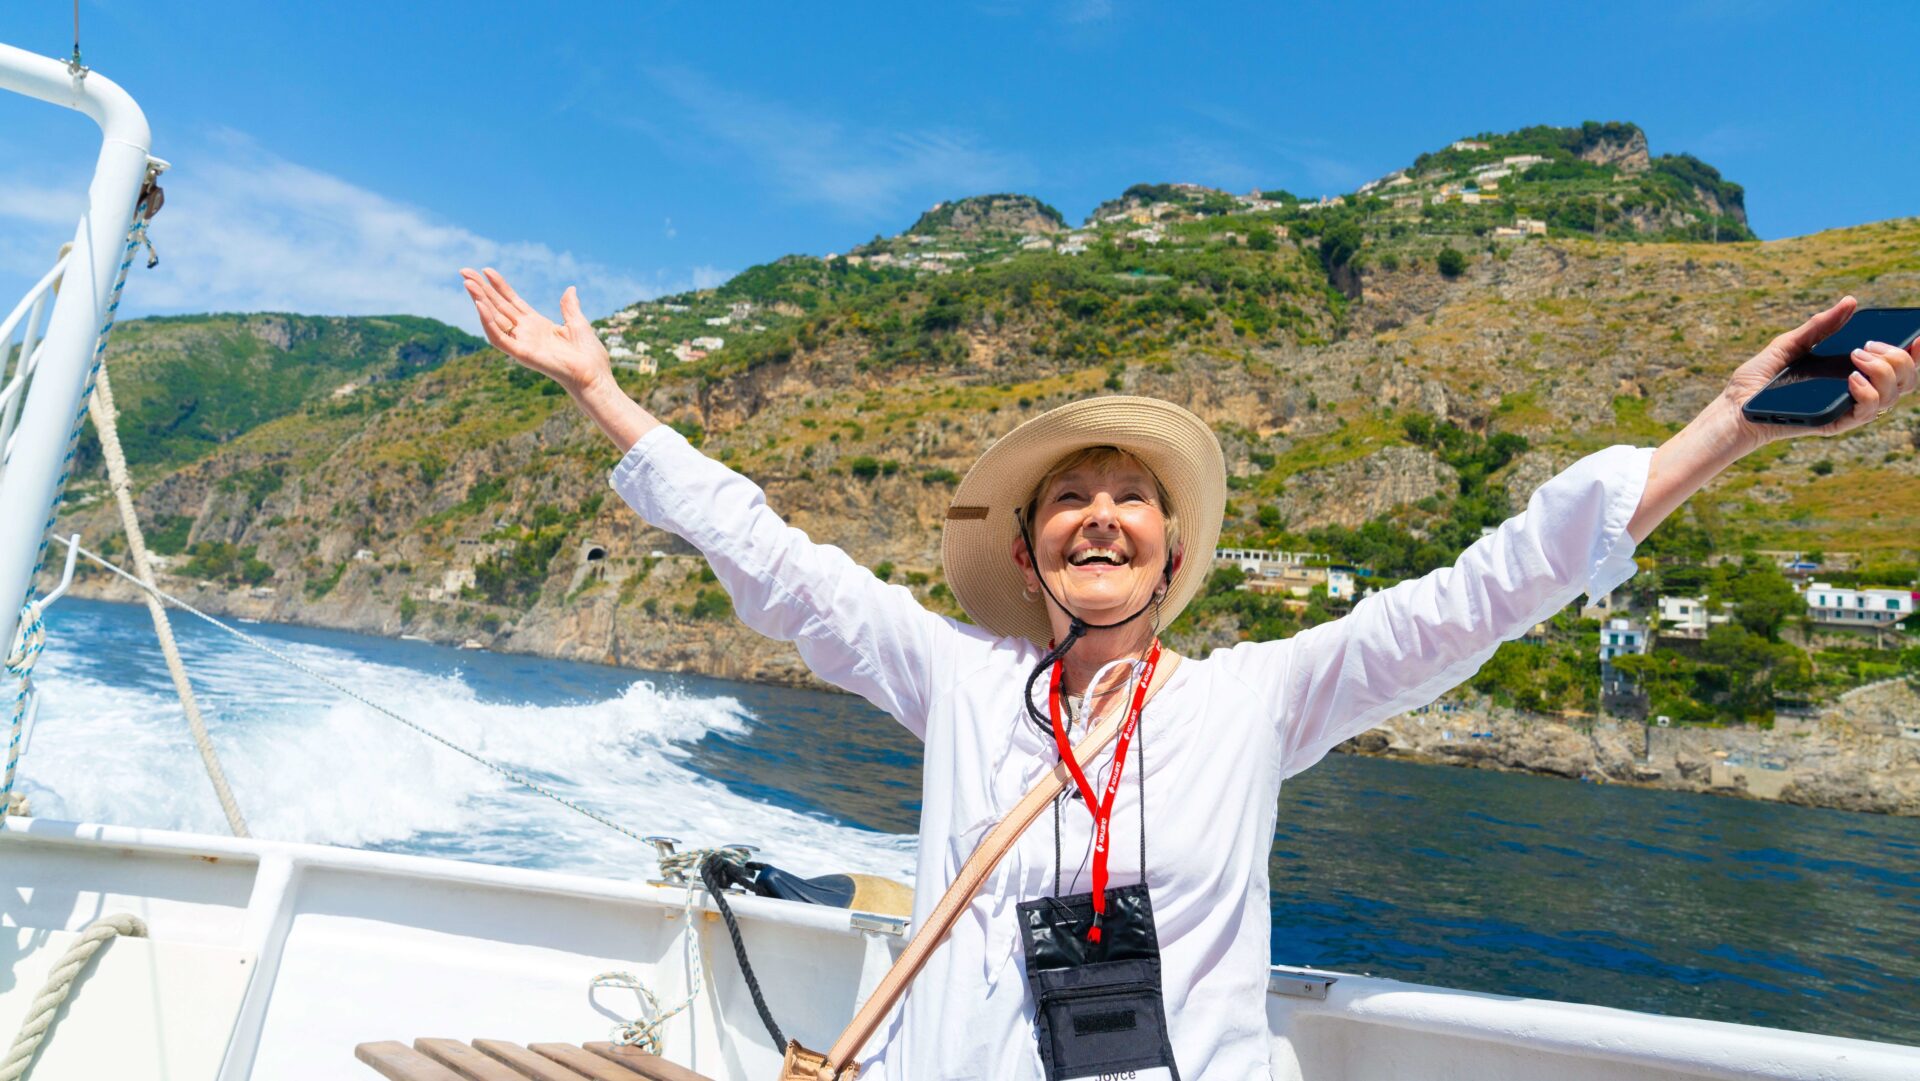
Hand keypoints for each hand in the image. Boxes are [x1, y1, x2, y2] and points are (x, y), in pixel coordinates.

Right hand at [459, 267, 611, 394]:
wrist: (594, 376)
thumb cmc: (589, 356)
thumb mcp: (578, 324)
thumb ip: (569, 307)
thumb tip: (570, 289)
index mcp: (537, 325)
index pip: (512, 301)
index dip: (499, 286)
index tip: (486, 270)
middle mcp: (526, 333)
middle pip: (498, 307)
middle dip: (481, 289)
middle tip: (464, 271)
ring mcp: (522, 343)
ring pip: (494, 320)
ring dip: (480, 302)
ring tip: (468, 284)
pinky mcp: (522, 354)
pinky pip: (499, 338)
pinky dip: (488, 323)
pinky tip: (480, 306)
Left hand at [1721, 295, 1917, 445]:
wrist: (1734, 406)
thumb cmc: (1759, 377)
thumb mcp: (1790, 344)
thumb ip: (1820, 325)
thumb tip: (1850, 302)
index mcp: (1854, 371)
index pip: (1898, 365)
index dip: (1916, 352)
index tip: (1918, 336)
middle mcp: (1857, 391)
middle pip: (1905, 380)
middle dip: (1897, 358)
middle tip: (1866, 345)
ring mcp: (1848, 408)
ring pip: (1893, 396)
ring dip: (1884, 372)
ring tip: (1857, 356)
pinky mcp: (1835, 423)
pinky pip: (1867, 413)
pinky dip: (1867, 393)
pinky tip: (1853, 378)